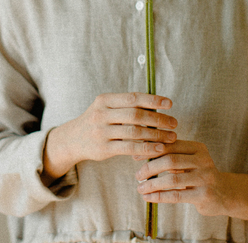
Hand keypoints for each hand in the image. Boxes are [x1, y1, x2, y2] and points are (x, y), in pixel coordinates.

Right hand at [42, 93, 176, 182]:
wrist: (73, 139)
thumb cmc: (97, 121)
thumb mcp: (106, 108)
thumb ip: (126, 106)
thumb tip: (156, 104)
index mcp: (104, 100)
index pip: (132, 97)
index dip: (152, 99)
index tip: (169, 103)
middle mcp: (101, 114)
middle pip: (135, 114)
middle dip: (158, 118)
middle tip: (174, 123)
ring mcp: (101, 132)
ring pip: (134, 132)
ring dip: (156, 134)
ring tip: (171, 137)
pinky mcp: (103, 149)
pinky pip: (130, 148)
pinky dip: (147, 148)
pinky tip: (159, 148)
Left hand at [135, 140, 225, 216]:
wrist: (225, 194)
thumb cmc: (199, 174)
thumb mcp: (189, 160)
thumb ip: (171, 154)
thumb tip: (140, 151)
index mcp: (197, 147)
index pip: (170, 145)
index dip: (151, 150)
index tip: (136, 157)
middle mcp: (203, 160)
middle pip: (170, 161)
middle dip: (150, 168)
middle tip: (137, 175)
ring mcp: (205, 178)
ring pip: (172, 180)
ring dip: (152, 184)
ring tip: (140, 188)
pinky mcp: (204, 195)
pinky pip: (176, 195)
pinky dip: (159, 196)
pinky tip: (148, 197)